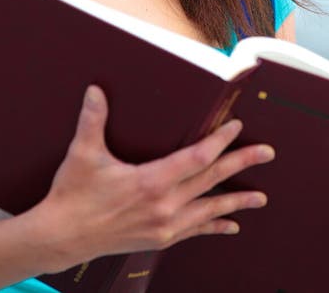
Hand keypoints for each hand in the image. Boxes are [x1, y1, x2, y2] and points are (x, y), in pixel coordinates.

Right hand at [30, 85, 274, 272]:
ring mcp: (164, 226)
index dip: (219, 141)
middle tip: (267, 152)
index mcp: (150, 182)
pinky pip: (195, 231)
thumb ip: (93, 120)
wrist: (61, 237)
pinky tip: (231, 226)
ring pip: (209, 210)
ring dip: (236, 202)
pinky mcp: (159, 238)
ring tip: (261, 197)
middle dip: (241, 165)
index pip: (196, 158)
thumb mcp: (82, 154)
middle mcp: (164, 206)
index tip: (237, 126)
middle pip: (211, 181)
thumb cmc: (73, 195)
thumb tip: (96, 90)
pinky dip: (215, 226)